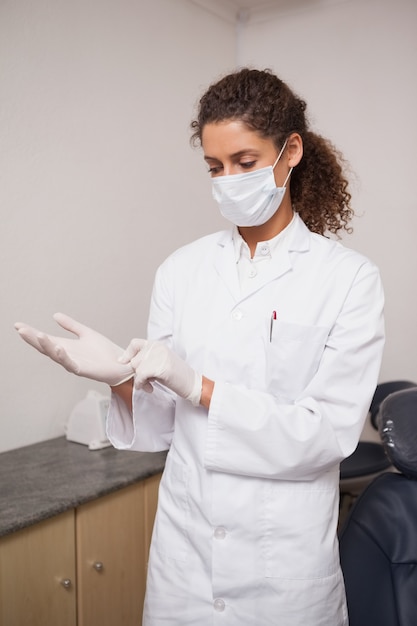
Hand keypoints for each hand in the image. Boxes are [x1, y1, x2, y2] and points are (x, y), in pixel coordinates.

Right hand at [15, 313, 133, 385]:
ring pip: (55, 355)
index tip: (18, 325)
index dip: (32, 333)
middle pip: (45, 347)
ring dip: (46, 346)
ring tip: (38, 335)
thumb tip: (55, 315)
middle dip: (33, 339)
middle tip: (21, 330)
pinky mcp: (83, 370)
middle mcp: (66, 356)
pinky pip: (70, 364)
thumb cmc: (105, 352)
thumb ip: (71, 326)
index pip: (45, 339)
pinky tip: (58, 347)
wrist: (121, 364)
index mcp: (66, 347)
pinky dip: (63, 356)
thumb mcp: (86, 334)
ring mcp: (73, 364)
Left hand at [120, 339, 201, 405]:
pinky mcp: (161, 367)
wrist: (191, 383)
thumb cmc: (175, 375)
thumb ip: (146, 359)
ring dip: (139, 380)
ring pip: (137, 369)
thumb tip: (124, 361)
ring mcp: (160, 356)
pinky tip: (149, 388)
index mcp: (157, 345)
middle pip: (134, 360)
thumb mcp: (159, 362)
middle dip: (137, 373)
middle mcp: (157, 348)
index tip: (123, 363)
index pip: (135, 343)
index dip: (128, 354)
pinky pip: (141, 375)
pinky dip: (141, 384)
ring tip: (149, 385)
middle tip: (145, 382)